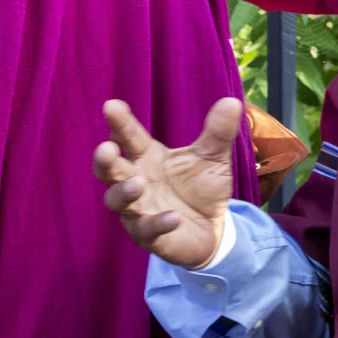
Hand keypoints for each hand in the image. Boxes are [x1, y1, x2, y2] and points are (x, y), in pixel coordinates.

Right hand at [94, 97, 238, 269]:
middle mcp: (135, 181)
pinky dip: (158, 223)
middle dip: (105, 159)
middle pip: (109, 169)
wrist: (213, 229)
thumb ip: (218, 133)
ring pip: (117, 201)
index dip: (119, 122)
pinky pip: (146, 230)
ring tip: (138, 182)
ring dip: (124, 192)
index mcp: (146, 157)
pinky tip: (173, 217)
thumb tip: (232, 101)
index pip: (128, 137)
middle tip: (107, 148)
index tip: (111, 105)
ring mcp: (137, 210)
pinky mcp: (149, 236)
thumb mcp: (214, 158)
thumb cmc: (201, 187)